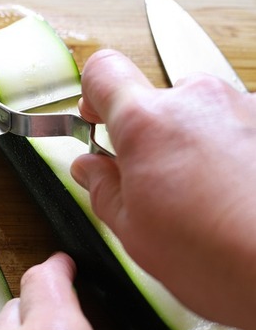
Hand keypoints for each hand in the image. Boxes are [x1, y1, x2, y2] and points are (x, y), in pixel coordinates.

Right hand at [71, 49, 255, 329]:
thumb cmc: (218, 257)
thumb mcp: (133, 231)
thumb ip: (103, 188)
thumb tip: (90, 168)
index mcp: (147, 123)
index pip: (104, 71)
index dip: (94, 95)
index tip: (96, 119)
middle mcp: (197, 100)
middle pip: (158, 99)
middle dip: (151, 134)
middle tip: (153, 182)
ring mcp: (244, 108)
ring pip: (201, 115)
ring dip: (195, 144)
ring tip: (203, 197)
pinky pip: (238, 129)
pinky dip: (232, 154)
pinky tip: (235, 195)